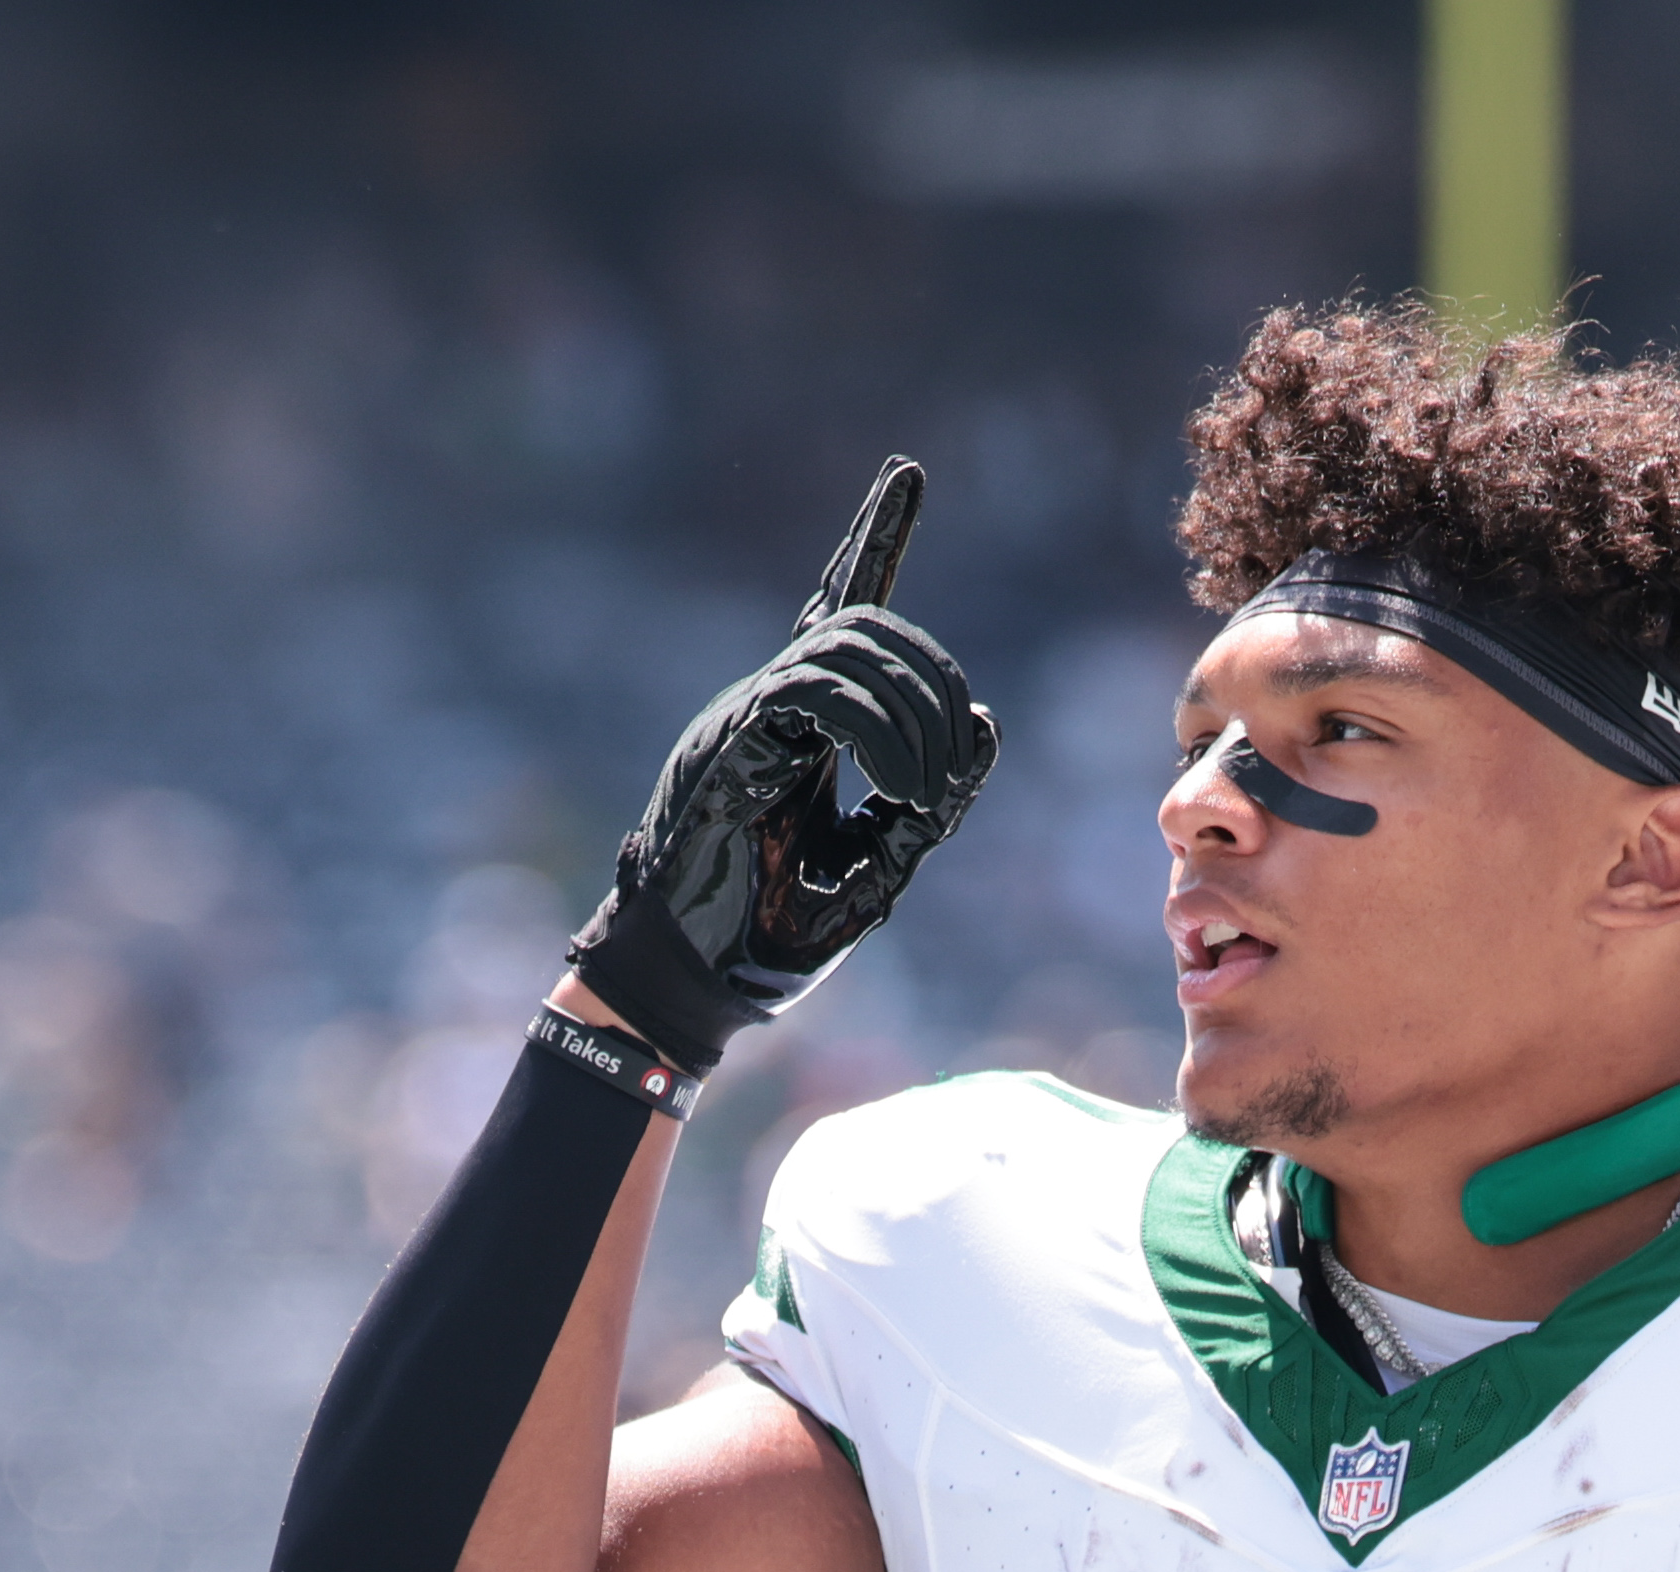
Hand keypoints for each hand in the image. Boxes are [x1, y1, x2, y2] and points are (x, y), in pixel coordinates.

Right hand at [565, 457, 997, 1071]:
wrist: (695, 988)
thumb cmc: (773, 939)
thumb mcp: (880, 870)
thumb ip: (931, 804)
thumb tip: (985, 725)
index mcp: (803, 726)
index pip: (843, 611)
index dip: (875, 538)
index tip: (908, 474)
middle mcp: (769, 704)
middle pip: (868, 624)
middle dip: (935, 681)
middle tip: (951, 777)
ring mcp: (744, 719)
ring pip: (848, 649)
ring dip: (916, 716)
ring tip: (927, 797)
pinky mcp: (729, 746)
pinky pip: (815, 695)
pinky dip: (880, 734)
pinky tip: (902, 790)